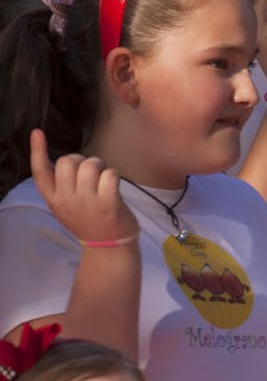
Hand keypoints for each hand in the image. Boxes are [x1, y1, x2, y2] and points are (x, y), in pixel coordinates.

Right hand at [30, 130, 138, 244]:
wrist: (109, 248)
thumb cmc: (90, 221)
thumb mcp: (66, 207)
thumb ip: (61, 187)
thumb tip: (62, 160)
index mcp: (54, 200)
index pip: (40, 173)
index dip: (38, 151)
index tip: (38, 132)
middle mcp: (67, 200)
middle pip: (67, 161)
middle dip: (82, 159)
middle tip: (91, 172)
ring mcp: (88, 202)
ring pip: (90, 165)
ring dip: (100, 165)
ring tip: (104, 178)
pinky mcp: (109, 204)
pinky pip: (110, 174)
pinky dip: (114, 174)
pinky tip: (115, 184)